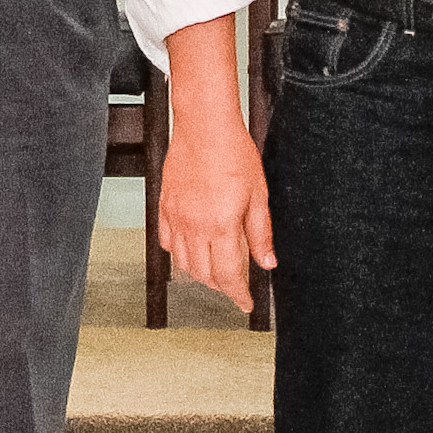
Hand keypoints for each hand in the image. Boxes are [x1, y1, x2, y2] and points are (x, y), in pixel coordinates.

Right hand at [157, 18, 277, 310]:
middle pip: (205, 275)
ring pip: (184, 264)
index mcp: (221, 226)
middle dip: (222, 287)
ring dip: (201, 274)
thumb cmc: (233, 154)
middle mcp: (195, 226)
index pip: (229, 275)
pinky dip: (180, 255)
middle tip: (237, 287)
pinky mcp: (164, 207)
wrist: (204, 127)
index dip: (239, 295)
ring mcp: (176, 218)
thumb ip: (261, 233)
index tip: (246, 304)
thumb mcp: (258, 196)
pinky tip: (192, 250)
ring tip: (216, 271)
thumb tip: (267, 263)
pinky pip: (167, 243)